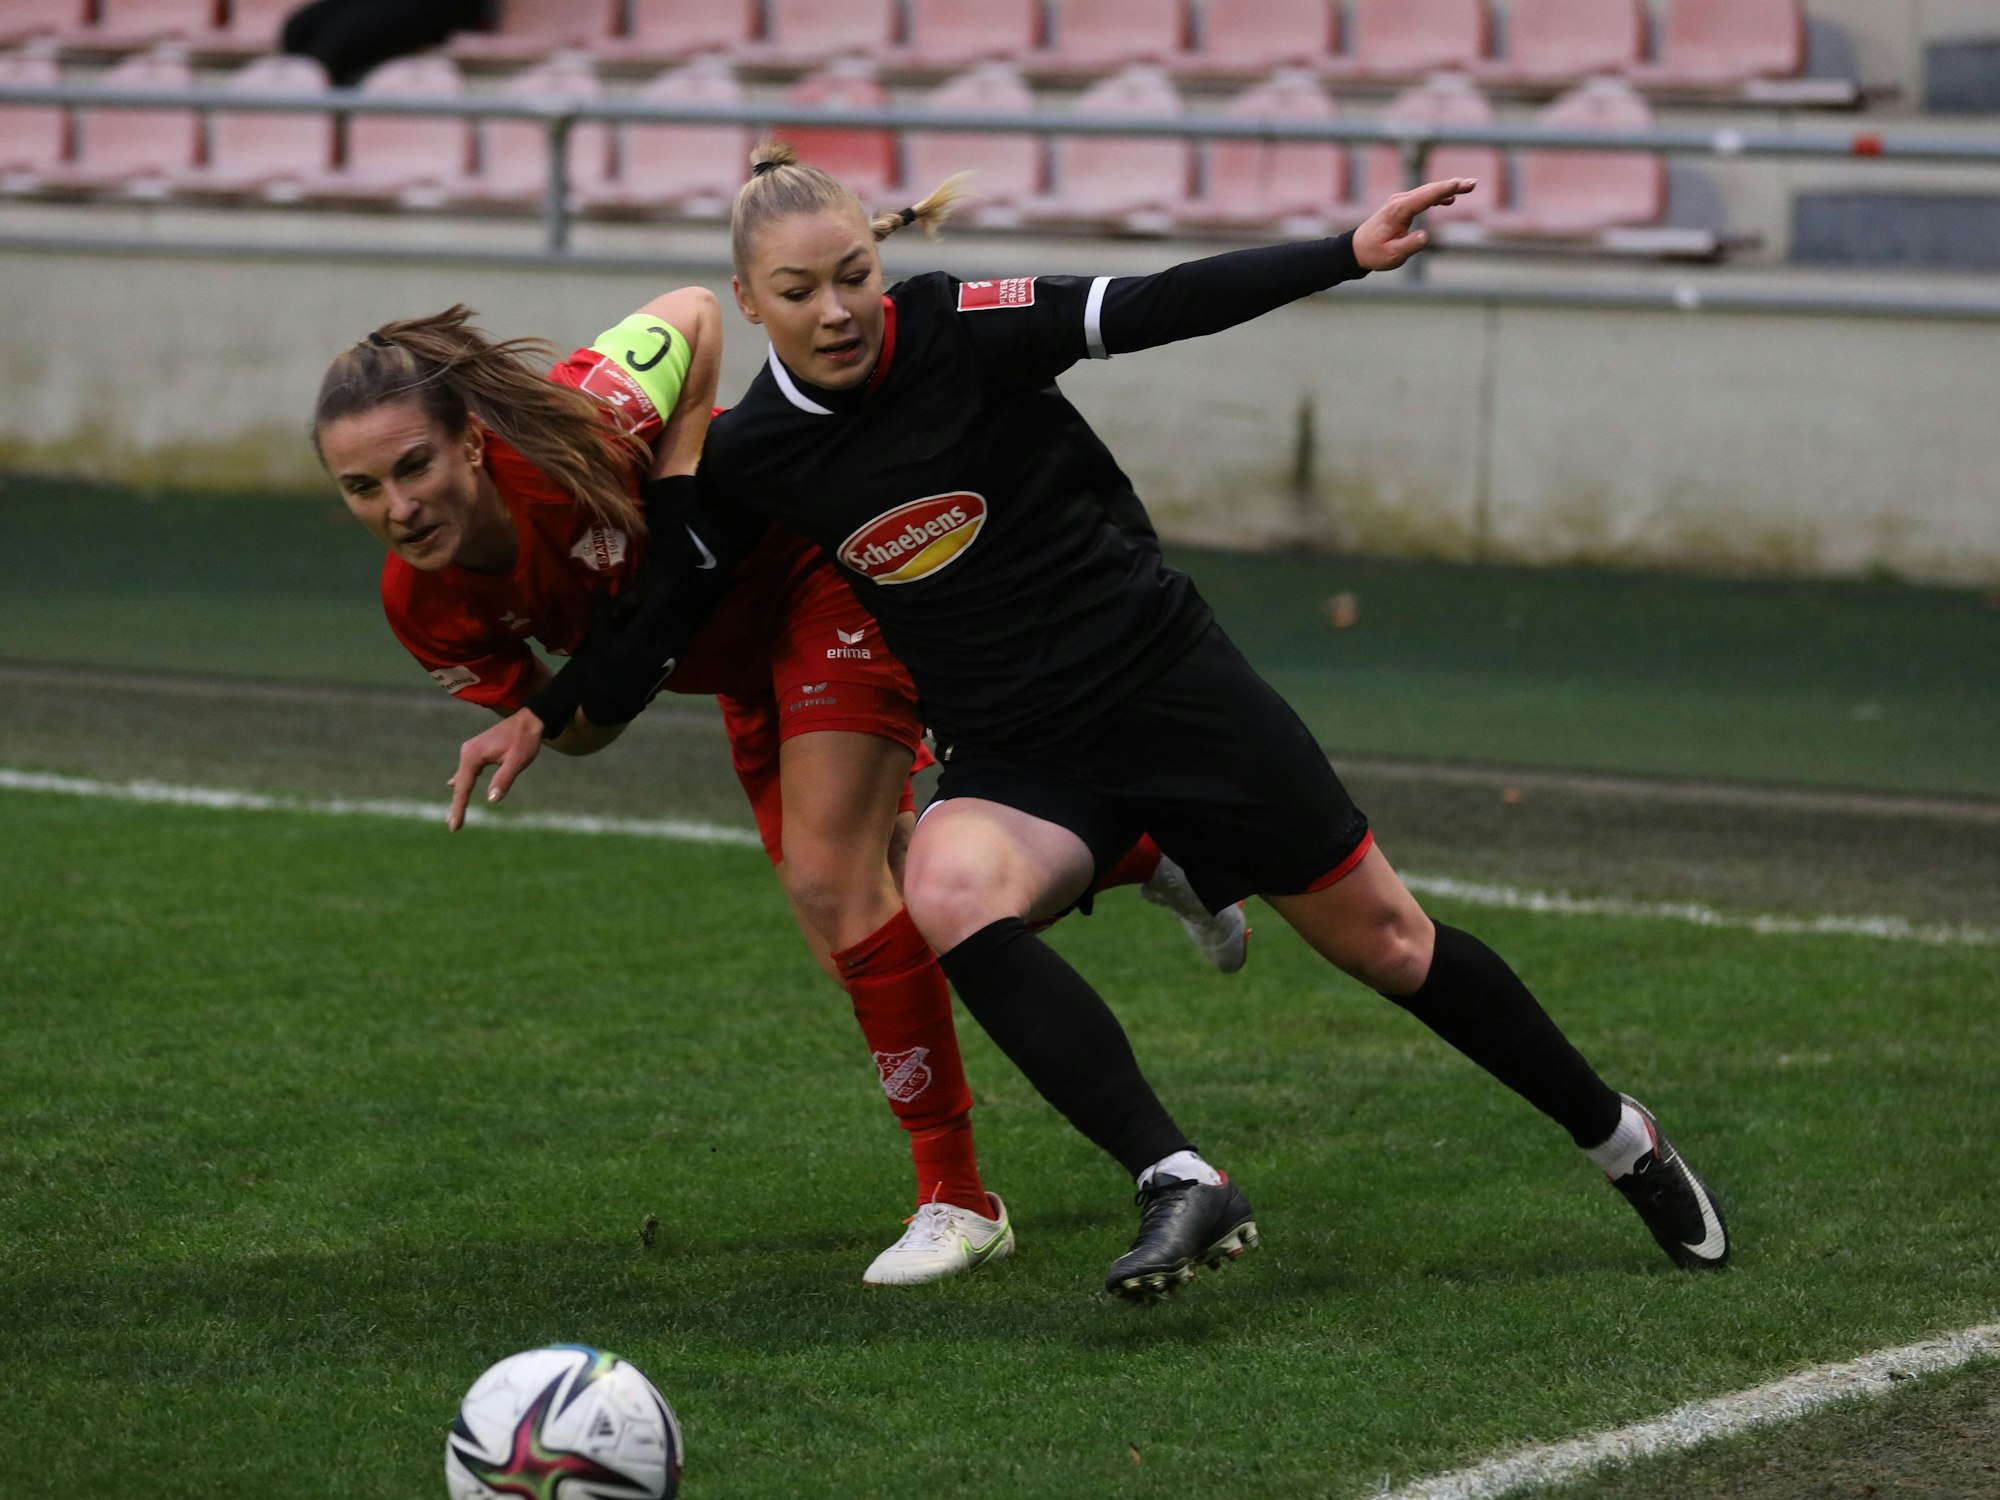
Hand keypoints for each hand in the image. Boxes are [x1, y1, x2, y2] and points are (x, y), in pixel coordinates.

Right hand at [446, 707, 545, 830]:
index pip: (463, 787)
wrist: (530, 720)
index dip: (459, 808)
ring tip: (453, 815)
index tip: (454, 826)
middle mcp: (467, 752)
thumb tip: (492, 800)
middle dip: (457, 806)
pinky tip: (452, 785)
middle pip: (460, 785)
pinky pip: (467, 771)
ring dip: (459, 796)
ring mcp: (471, 751)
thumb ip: (504, 779)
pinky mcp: (477, 751)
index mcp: (473, 756)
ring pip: (463, 779)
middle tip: (452, 827)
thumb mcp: (517, 761)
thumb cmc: (525, 740)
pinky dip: (462, 783)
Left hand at [1352, 177, 1477, 270]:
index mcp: (1398, 211)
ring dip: (1448, 188)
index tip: (1460, 184)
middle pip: (1430, 190)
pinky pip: (1423, 197)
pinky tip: (1451, 199)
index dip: (1444, 190)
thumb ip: (1410, 245)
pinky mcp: (1402, 205)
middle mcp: (1399, 201)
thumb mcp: (1393, 255)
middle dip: (1452, 185)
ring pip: (1428, 191)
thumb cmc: (1375, 253)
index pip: (1425, 197)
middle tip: (1473, 183)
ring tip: (1469, 186)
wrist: (1357, 249)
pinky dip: (1437, 196)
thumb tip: (1426, 236)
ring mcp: (1400, 201)